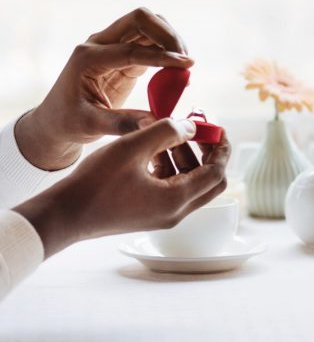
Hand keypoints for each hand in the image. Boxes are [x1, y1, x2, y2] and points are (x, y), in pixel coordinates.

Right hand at [13, 119, 230, 257]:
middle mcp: (175, 213)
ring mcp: (162, 215)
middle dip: (207, 152)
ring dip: (184, 157)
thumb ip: (166, 132)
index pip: (217, 173)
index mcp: (177, 200)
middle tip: (198, 129)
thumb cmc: (94, 183)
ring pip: (189, 183)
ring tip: (168, 132)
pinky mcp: (148, 213)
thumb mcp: (132, 147)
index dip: (221, 148)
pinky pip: (171, 187)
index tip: (217, 127)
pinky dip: (169, 167)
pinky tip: (152, 148)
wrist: (63, 215)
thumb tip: (192, 126)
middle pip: (209, 181)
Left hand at [15, 8, 194, 169]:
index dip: (161, 56)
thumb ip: (122, 122)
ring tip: (185, 65)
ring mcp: (112, 45)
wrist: (58, 120)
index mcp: (87, 57)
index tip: (186, 65)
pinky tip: (178, 70)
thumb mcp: (91, 125)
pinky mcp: (125, 54)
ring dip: (171, 39)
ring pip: (149, 25)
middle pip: (140, 19)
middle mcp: (99, 44)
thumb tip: (156, 122)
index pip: (130, 49)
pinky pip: (152, 42)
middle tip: (186, 60)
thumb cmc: (69, 122)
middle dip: (167, 35)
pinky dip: (168, 50)